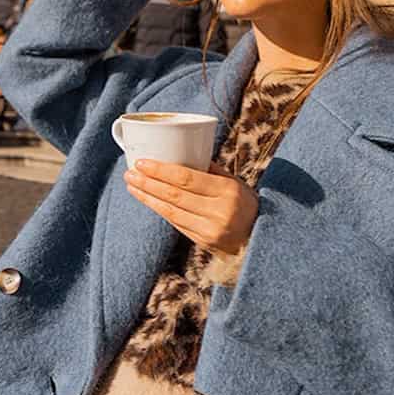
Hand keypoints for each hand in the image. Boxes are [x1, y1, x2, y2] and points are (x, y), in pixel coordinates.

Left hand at [124, 160, 257, 255]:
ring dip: (148, 197)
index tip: (142, 163)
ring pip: (171, 211)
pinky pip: (176, 223)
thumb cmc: (247, 204)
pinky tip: (148, 200)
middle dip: (148, 183)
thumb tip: (183, 152)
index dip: (161, 171)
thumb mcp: (235, 183)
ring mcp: (210, 230)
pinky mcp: (204, 242)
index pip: (187, 178)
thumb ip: (210, 170)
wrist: (262, 239)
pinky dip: (160, 209)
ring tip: (132, 185)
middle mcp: (218, 211)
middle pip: (174, 195)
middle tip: (130, 173)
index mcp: (227, 191)